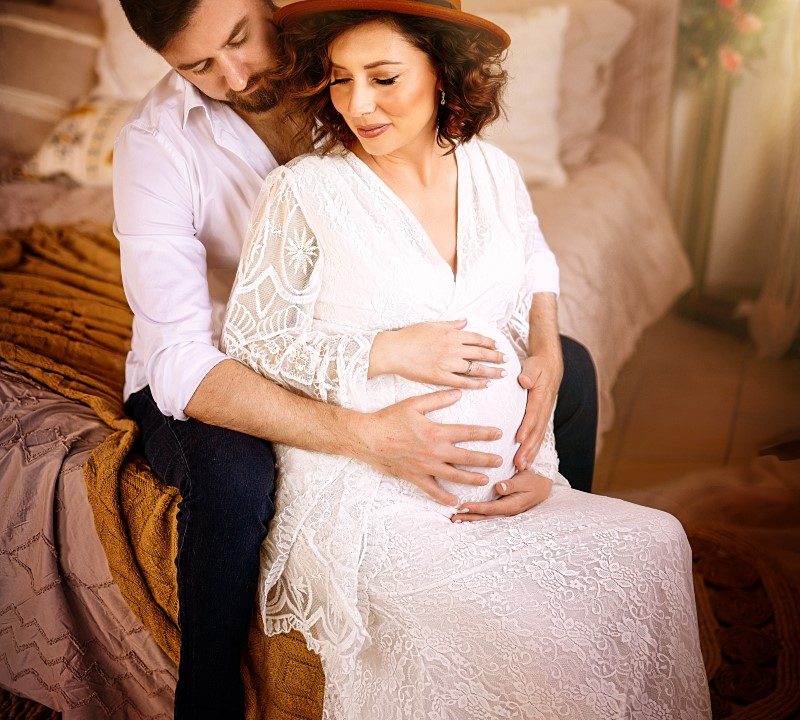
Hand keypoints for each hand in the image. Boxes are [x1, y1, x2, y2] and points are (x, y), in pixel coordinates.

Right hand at [355, 389, 503, 505]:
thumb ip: (438, 399)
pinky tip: (455, 502)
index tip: (499, 433)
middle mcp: (434, 451)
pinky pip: (432, 490)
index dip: (485, 433)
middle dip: (485, 459)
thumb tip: (459, 394)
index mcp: (436, 431)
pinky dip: (444, 497)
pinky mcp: (415, 477)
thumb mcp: (414, 403)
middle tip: (500, 461)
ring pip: (454, 476)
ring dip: (472, 479)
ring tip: (485, 480)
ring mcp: (426, 466)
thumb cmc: (389, 419)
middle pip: (466, 457)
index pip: (467, 432)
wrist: (368, 438)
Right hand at [370, 319, 506, 388]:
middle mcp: (453, 349)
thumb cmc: (410, 336)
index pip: (477, 338)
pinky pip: (463, 382)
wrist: (394, 350)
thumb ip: (451, 324)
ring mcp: (448, 364)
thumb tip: (465, 321)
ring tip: (501, 374)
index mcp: (451, 334)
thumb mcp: (432, 324)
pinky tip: (485, 384)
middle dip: (495, 357)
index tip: (497, 346)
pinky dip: (476, 384)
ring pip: (476, 368)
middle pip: (481, 353)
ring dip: (491, 371)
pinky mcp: (440, 377)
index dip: (489, 342)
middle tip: (505, 360)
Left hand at [451, 469, 552, 520]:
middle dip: (469, 517)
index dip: (477, 508)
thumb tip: (498, 487)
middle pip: (485, 516)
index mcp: (512, 505)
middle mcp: (507, 510)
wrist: (543, 485)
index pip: (491, 508)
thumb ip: (512, 484)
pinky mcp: (503, 507)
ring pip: (485, 516)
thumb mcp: (525, 480)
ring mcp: (505, 510)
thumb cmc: (534, 481)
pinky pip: (488, 512)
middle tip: (453, 517)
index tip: (463, 506)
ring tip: (455, 518)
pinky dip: (477, 513)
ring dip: (471, 517)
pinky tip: (467, 513)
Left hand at [513, 352, 561, 470]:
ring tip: (522, 467)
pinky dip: (533, 449)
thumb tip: (525, 381)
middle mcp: (544, 409)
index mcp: (540, 397)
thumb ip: (529, 374)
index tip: (518, 439)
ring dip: (530, 453)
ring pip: (538, 437)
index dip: (526, 427)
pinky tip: (526, 461)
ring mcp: (544, 416)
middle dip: (528, 448)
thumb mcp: (534, 366)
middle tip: (519, 462)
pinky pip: (538, 436)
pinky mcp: (542, 419)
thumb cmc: (538, 366)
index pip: (533, 414)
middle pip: (536, 431)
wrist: (551, 367)